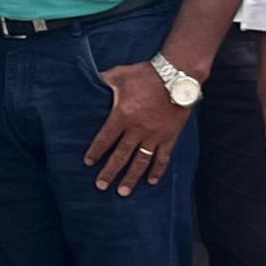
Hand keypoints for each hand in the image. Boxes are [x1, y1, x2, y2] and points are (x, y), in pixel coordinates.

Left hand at [84, 63, 189, 195]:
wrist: (177, 75)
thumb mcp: (120, 74)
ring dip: (131, 177)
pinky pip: (162, 157)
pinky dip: (157, 170)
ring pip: (140, 161)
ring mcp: (154, 135)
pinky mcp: (169, 136)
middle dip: (109, 172)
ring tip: (123, 192)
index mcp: (122, 116)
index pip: (105, 139)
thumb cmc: (146, 74)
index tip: (88, 163)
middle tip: (101, 186)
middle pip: (120, 155)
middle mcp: (137, 129)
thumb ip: (104, 80)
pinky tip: (151, 181)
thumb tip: (89, 78)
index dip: (95, 152)